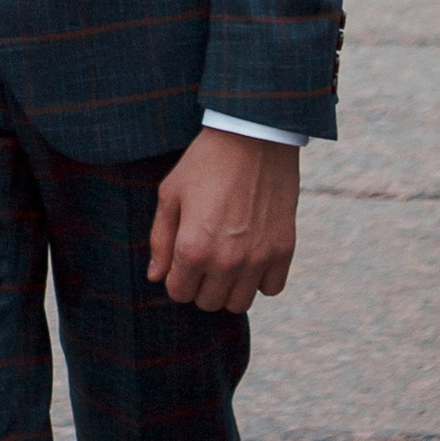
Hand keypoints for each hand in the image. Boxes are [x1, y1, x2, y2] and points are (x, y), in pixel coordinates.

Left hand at [147, 131, 298, 314]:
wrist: (254, 137)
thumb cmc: (206, 162)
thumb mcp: (171, 194)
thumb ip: (160, 239)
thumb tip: (156, 276)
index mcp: (193, 248)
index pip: (179, 293)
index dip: (176, 278)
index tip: (181, 260)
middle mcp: (226, 261)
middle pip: (208, 302)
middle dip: (200, 285)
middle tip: (203, 256)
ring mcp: (258, 258)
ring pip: (239, 303)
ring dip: (229, 288)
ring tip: (226, 260)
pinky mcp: (283, 250)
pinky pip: (271, 288)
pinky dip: (260, 279)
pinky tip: (251, 256)